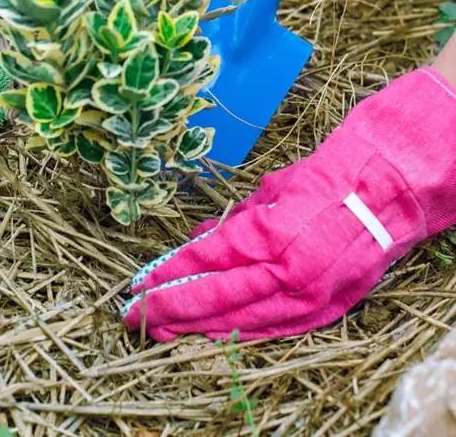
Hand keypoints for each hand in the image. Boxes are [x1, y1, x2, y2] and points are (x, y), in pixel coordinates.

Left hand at [122, 68, 455, 341]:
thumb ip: (232, 223)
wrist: (384, 192)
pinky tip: (213, 335)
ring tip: (163, 331)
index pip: (205, 262)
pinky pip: (273, 329)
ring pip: (240, 321)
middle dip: (170, 309)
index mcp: (270, 234)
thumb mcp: (269, 192)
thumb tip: (195, 243)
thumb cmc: (324, 181)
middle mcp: (286, 271)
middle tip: (133, 316)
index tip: (139, 283)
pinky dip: (238, 333)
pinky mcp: (325, 309)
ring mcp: (307, 295)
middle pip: (215, 299)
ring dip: (197, 328)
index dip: (169, 275)